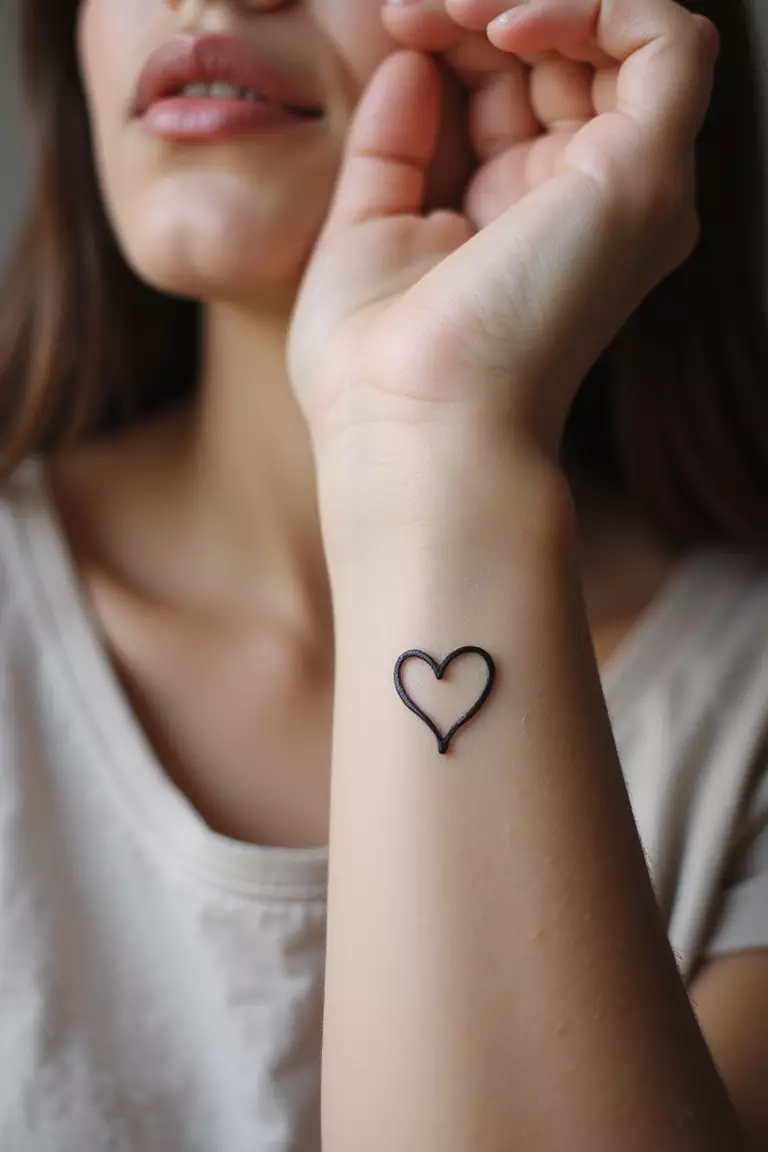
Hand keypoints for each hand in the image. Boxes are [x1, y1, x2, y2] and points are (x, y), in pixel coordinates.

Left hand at [288, 0, 718, 467]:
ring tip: (448, 6)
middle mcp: (586, 206)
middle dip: (486, 10)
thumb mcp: (368, 232)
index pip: (518, 89)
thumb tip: (414, 59)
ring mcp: (625, 192)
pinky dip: (592, 3)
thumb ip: (396, 145)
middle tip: (411, 7)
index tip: (394, 27)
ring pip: (624, 36)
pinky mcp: (643, 177)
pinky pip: (664, 40)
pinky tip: (500, 25)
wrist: (412, 431)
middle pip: (570, 55)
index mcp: (523, 222)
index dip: (461, 37)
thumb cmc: (377, 369)